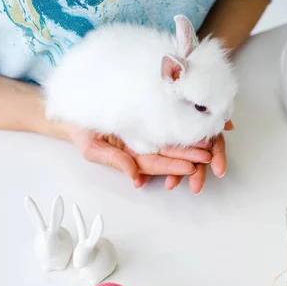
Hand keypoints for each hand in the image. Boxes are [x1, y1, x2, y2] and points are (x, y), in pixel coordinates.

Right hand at [64, 120, 233, 192]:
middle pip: (170, 152)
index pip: (156, 163)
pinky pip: (172, 121)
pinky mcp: (152, 114)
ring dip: (192, 141)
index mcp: (132, 156)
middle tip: (208, 155)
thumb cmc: (82, 130)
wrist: (76, 108)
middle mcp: (145, 144)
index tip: (190, 167)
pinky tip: (201, 123)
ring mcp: (149, 130)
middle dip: (190, 155)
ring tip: (210, 142)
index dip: (173, 165)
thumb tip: (135, 177)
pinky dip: (187, 123)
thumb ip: (114, 161)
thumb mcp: (92, 148)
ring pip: (174, 138)